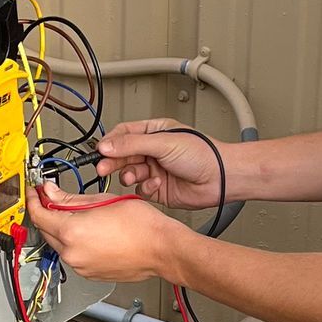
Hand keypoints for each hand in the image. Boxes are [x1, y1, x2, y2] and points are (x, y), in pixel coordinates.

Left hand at [28, 184, 171, 284]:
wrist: (161, 249)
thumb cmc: (141, 225)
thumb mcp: (102, 201)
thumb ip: (70, 198)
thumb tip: (51, 193)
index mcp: (72, 232)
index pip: (39, 215)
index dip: (34, 200)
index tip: (35, 192)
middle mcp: (72, 253)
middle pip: (46, 231)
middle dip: (47, 214)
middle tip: (53, 199)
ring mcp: (81, 266)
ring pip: (60, 244)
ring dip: (62, 229)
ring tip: (81, 216)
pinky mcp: (89, 274)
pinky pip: (74, 255)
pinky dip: (76, 243)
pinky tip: (91, 232)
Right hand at [95, 119, 222, 208]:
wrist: (221, 178)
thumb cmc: (203, 154)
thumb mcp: (164, 143)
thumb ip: (132, 144)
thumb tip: (106, 145)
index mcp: (154, 132)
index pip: (123, 134)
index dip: (110, 143)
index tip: (100, 151)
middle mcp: (153, 151)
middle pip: (122, 155)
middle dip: (113, 162)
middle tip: (103, 168)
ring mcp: (155, 170)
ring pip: (129, 173)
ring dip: (130, 175)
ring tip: (136, 176)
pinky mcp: (158, 189)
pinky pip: (140, 190)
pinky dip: (145, 188)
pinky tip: (157, 184)